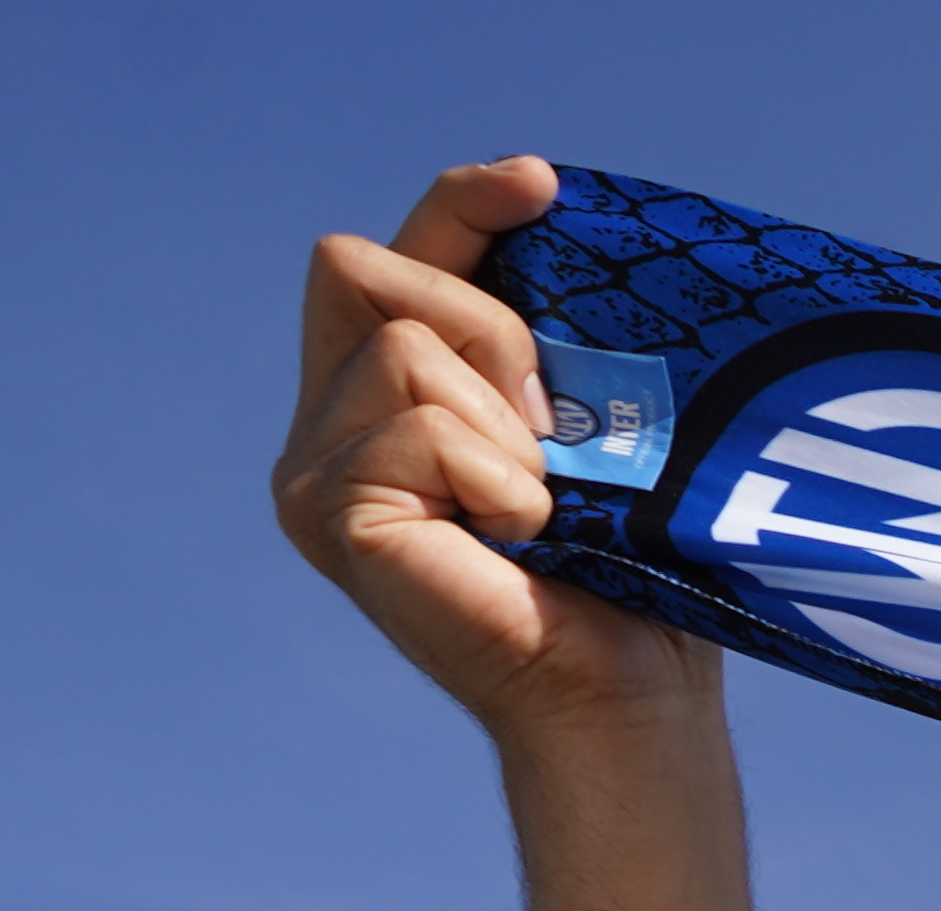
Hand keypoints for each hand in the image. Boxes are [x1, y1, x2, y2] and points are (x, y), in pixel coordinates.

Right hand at [271, 155, 703, 740]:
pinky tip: (518, 538)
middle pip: (361, 266)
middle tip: (550, 432)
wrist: (627, 693)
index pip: (393, 253)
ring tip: (540, 507)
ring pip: (402, 347)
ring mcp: (313, 471)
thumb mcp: (583, 419)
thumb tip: (540, 195)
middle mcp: (324, 426)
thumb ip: (536, 332)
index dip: (461, 205)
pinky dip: (496, 473)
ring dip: (503, 420)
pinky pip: (419, 425)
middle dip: (484, 327)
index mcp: (379, 396)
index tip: (543, 187)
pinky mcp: (329, 512)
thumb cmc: (625, 571)